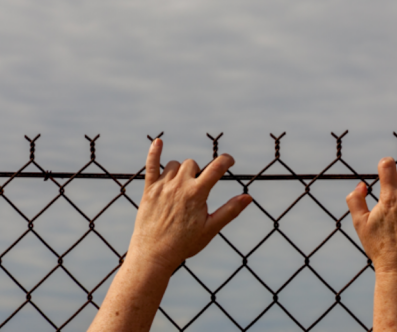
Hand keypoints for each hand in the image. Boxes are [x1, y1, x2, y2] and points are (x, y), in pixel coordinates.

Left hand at [127, 138, 251, 272]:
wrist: (153, 255)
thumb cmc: (184, 244)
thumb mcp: (211, 228)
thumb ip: (230, 211)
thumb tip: (248, 197)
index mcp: (197, 193)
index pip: (216, 167)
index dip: (226, 160)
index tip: (230, 161)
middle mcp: (179, 185)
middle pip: (193, 164)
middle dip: (198, 172)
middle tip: (198, 190)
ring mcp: (162, 186)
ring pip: (174, 165)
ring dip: (180, 171)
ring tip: (181, 187)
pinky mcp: (148, 190)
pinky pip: (150, 165)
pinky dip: (154, 152)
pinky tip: (158, 142)